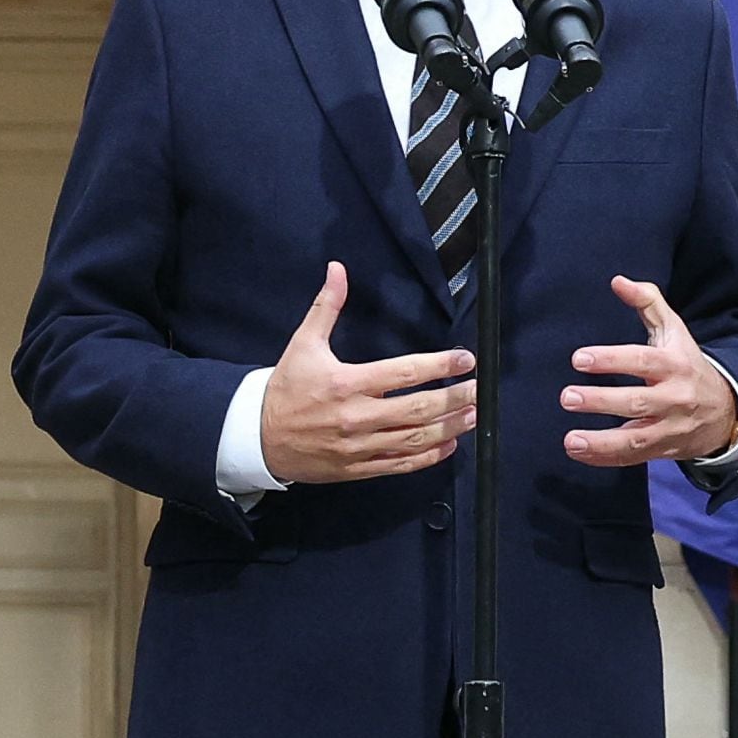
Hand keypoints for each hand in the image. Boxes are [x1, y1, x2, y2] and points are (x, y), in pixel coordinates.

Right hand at [259, 263, 475, 482]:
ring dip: (450, 428)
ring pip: (415, 438)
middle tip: (479, 390)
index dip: (439, 365)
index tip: (465, 360)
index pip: (404, 373)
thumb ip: (326, 307)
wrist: (259, 437)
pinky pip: (400, 465)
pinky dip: (428, 457)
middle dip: (454, 398)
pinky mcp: (358, 468)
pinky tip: (449, 446)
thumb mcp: (302, 344)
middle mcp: (357, 417)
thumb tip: (337, 269)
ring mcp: (360, 446)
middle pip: (418, 408)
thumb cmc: (285, 388)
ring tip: (473, 415)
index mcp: (347, 383)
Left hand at [562, 276, 737, 467]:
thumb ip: (648, 302)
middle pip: (636, 402)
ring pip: (635, 439)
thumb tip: (618, 281)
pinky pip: (633, 458)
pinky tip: (579, 452)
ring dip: (601, 442)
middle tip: (567, 397)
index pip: (642, 361)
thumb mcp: (675, 331)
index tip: (578, 359)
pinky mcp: (663, 450)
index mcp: (675, 365)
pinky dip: (605, 458)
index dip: (610, 360)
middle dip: (601, 401)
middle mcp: (674, 398)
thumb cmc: (687, 365)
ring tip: (570, 439)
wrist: (726, 411)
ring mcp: (670, 428)